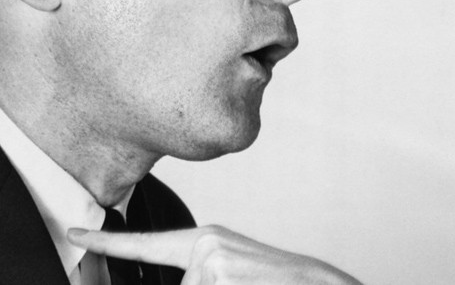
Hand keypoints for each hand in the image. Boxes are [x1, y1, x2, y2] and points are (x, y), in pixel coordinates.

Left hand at [67, 225, 361, 284]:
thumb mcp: (231, 273)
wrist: (319, 283)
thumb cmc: (275, 283)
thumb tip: (188, 273)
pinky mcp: (218, 271)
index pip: (148, 244)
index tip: (75, 235)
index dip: (107, 243)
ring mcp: (211, 260)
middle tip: (236, 284)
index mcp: (207, 241)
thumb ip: (200, 272)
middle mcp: (205, 245)